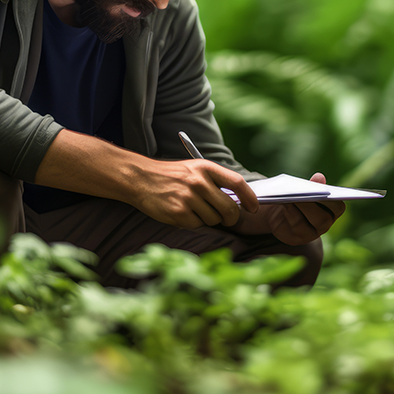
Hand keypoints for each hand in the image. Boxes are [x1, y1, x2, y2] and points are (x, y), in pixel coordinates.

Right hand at [129, 158, 258, 228]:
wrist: (140, 178)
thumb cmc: (172, 175)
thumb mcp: (195, 169)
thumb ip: (215, 181)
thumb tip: (239, 200)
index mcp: (206, 168)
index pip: (237, 183)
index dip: (249, 198)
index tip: (253, 208)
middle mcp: (199, 182)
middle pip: (229, 208)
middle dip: (231, 218)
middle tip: (227, 219)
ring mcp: (188, 198)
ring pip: (214, 219)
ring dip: (209, 219)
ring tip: (195, 209)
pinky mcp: (178, 212)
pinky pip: (197, 225)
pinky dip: (193, 223)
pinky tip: (183, 213)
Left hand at [266, 172, 345, 245]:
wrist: (282, 213)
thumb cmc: (299, 198)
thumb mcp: (306, 189)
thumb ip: (314, 184)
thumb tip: (319, 177)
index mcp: (332, 211)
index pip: (338, 207)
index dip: (333, 200)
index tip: (325, 191)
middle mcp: (324, 225)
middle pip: (322, 219)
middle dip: (310, 206)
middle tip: (301, 194)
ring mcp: (310, 235)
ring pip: (305, 225)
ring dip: (296, 210)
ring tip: (288, 197)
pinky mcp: (295, 239)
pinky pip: (292, 229)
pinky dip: (288, 214)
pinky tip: (282, 203)